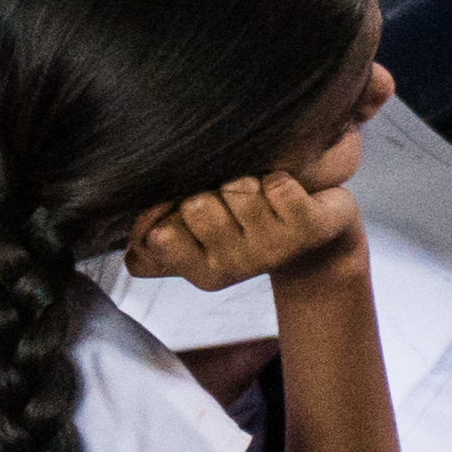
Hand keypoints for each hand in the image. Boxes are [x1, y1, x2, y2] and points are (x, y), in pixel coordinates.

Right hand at [129, 165, 364, 292]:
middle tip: (233, 205)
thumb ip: (153, 232)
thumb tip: (138, 232)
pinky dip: (282, 180)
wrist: (313, 232)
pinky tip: (289, 196)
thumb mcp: (192, 231)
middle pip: (196, 206)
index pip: (159, 235)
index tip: (193, 211)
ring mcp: (271, 250)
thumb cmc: (241, 221)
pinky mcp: (308, 230)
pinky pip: (278, 187)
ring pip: (238, 190)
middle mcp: (233, 268)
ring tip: (261, 200)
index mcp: (200, 271)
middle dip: (211, 191)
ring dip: (248, 184)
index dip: (171, 209)